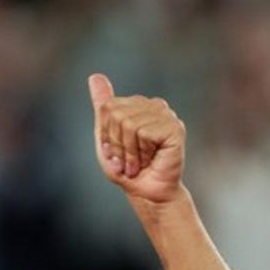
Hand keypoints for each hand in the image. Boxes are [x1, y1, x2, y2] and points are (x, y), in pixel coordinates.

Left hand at [88, 74, 185, 203]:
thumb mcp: (107, 138)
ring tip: (139, 163)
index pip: (107, 107)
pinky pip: (144, 133)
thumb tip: (94, 75)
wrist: (148, 194)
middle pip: (116, 114)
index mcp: (137, 104)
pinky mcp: (175, 128)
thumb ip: (102, 107)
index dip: (107, 135)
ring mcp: (166, 115)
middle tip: (128, 161)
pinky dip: (142, 153)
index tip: (117, 153)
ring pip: (129, 124)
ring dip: (129, 153)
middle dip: (117, 145)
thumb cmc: (128, 170)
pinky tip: (151, 160)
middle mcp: (153, 105)